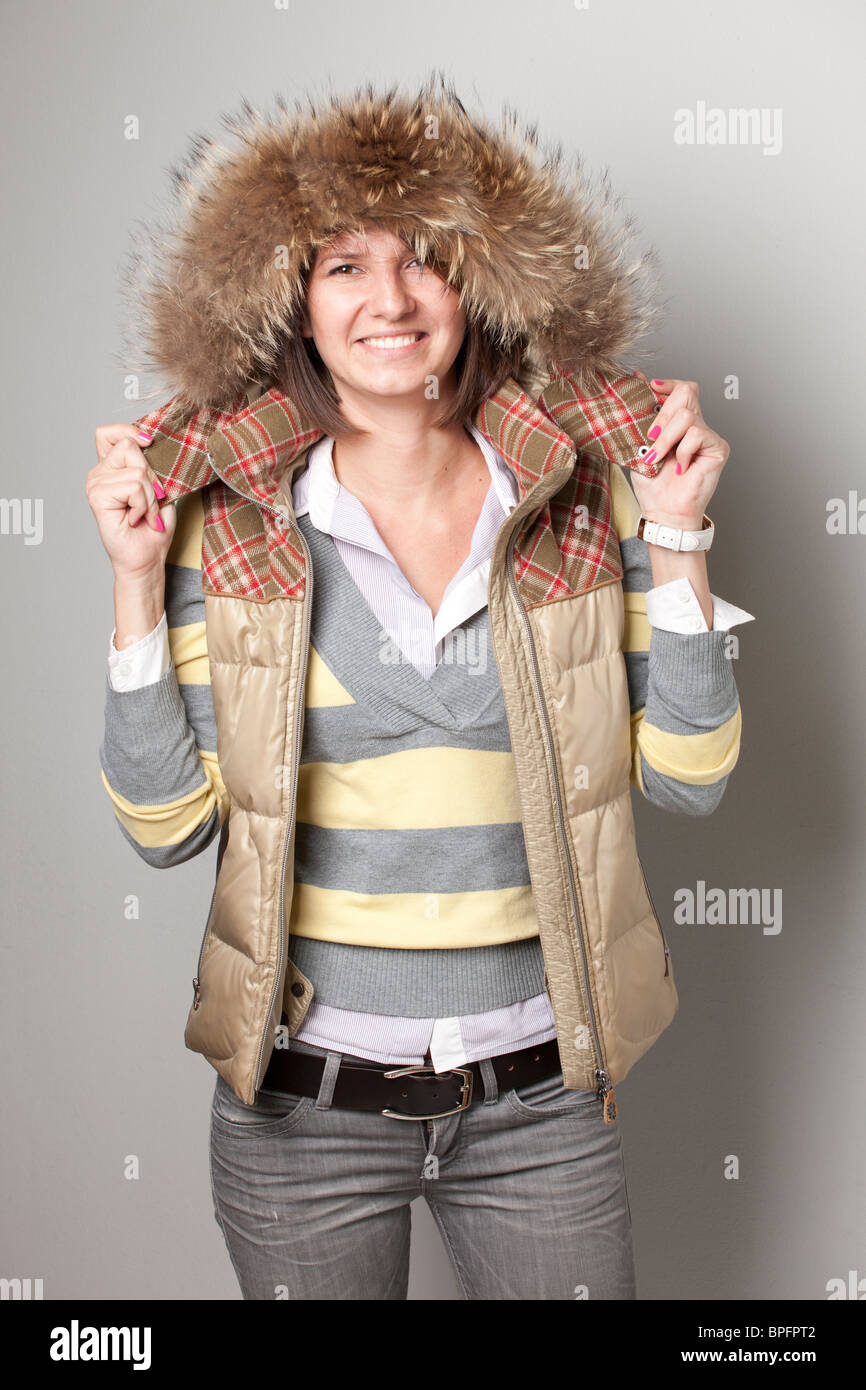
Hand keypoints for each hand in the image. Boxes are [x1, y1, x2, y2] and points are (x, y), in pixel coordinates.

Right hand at [86, 424, 174, 580]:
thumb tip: (153, 442)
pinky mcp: (97, 497)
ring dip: (150, 497)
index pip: (109, 433)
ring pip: (137, 471)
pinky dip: (143, 505)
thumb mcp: (160, 489)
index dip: (129, 431)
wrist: (147, 559)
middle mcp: (99, 473)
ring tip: (144, 514)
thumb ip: (151, 465)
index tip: (149, 443)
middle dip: (151, 476)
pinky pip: (133, 486)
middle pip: (129, 446)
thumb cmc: (153, 528)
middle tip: (151, 502)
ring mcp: (95, 484)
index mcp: (111, 468)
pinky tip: (135, 519)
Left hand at [630, 374, 729, 529]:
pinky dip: (682, 451)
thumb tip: (637, 379)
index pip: (681, 389)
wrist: (663, 510)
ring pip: (687, 416)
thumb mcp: (639, 445)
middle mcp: (695, 425)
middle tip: (650, 436)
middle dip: (662, 413)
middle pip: (686, 392)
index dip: (668, 384)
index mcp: (678, 422)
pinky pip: (697, 434)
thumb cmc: (652, 483)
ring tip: (658, 457)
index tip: (651, 387)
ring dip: (666, 438)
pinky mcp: (718, 447)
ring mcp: (708, 435)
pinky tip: (681, 466)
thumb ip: (639, 416)